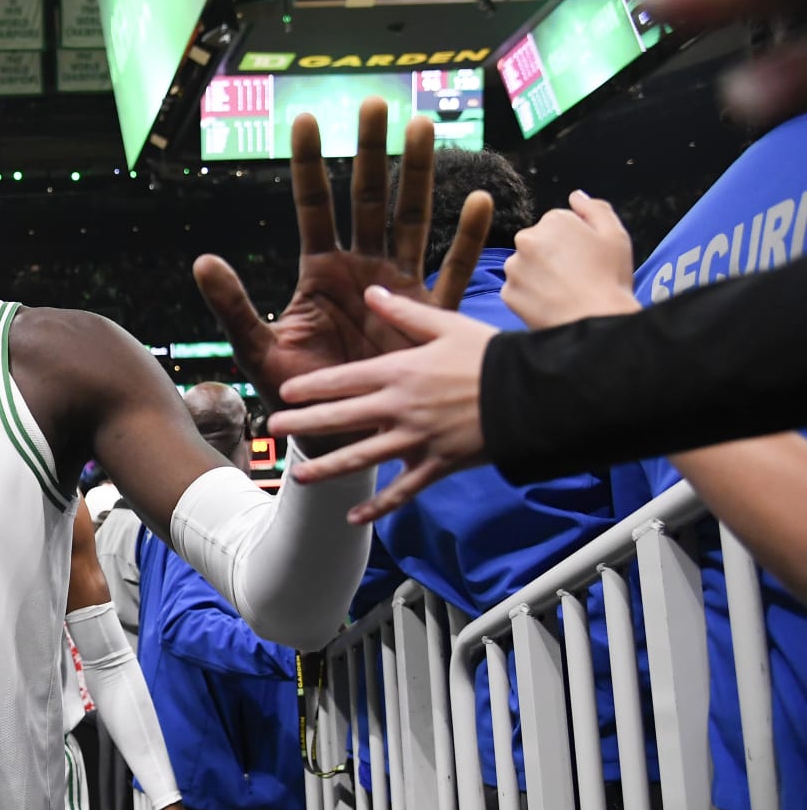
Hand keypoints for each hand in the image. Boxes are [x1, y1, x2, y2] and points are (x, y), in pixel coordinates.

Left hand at [194, 98, 493, 432]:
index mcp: (320, 272)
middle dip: (371, 152)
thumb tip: (202, 259)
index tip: (304, 118)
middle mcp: (361, 270)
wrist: (336, 436)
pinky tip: (478, 201)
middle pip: (367, 199)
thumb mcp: (257, 348)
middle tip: (376, 103)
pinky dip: (465, 238)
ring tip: (423, 129)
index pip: (313, 206)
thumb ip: (232, 305)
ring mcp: (397, 289)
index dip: (308, 164)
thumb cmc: (296, 394)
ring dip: (418, 176)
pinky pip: (450, 273)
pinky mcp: (426, 319)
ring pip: (411, 220)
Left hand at [268, 288, 497, 520]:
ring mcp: (418, 440)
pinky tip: (353, 518)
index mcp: (401, 373)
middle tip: (274, 430)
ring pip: (362, 458)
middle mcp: (401, 408)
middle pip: (342, 419)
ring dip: (327, 468)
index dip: (311, 388)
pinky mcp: (438, 465)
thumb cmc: (492, 355)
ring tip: (298, 475)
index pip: (344, 381)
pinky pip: (402, 491)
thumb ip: (404, 313)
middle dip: (304, 424)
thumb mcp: (447, 325)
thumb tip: (372, 291)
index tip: (285, 393)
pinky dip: (378, 507)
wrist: (535, 393)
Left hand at [502, 192, 640, 329]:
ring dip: (539, 276)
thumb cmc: (610, 278)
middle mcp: (526, 239)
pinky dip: (531, 297)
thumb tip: (575, 196)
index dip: (575, 243)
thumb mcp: (615, 235)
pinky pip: (518, 291)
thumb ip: (595, 209)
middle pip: (538, 244)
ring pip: (526, 267)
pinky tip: (551, 304)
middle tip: (577, 277)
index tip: (587, 259)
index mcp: (553, 220)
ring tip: (564, 292)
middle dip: (553, 257)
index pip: (558, 225)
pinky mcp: (507, 293)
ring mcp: (513, 267)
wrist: (594, 321)